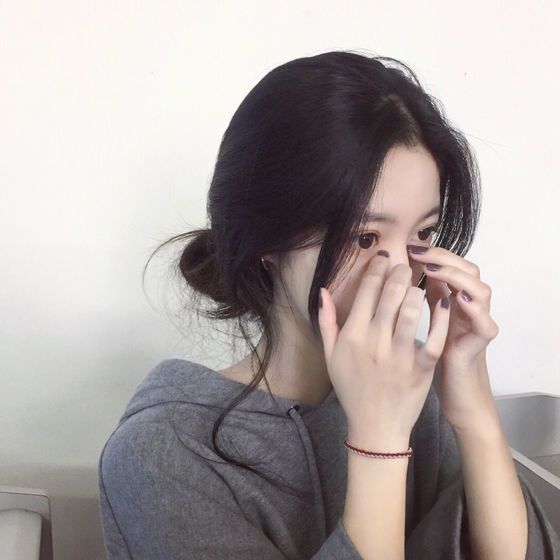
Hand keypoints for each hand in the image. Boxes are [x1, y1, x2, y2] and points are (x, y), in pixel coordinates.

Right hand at [318, 254, 450, 448]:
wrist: (375, 426)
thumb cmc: (352, 389)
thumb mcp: (331, 356)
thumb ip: (327, 322)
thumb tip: (323, 291)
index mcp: (352, 336)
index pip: (366, 291)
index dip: (377, 268)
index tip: (384, 258)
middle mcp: (374, 342)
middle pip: (390, 294)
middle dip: (400, 272)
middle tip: (406, 265)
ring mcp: (398, 356)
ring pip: (411, 310)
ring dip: (416, 290)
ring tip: (419, 284)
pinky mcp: (421, 368)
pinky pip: (434, 335)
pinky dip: (440, 315)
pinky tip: (442, 300)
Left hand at [407, 245, 499, 430]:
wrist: (455, 391)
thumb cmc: (437, 355)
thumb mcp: (428, 321)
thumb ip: (424, 296)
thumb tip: (406, 270)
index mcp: (456, 298)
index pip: (451, 264)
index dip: (432, 253)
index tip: (406, 247)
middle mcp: (471, 306)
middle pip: (468, 270)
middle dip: (443, 257)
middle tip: (418, 252)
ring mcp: (479, 322)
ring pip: (481, 289)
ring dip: (457, 276)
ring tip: (433, 269)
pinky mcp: (481, 342)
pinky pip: (484, 321)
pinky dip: (473, 308)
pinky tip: (457, 298)